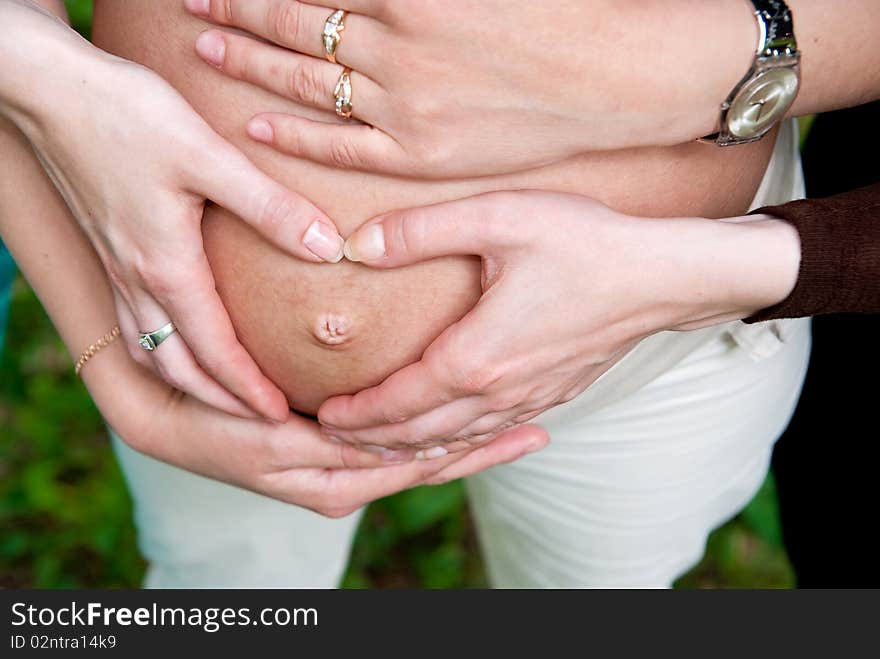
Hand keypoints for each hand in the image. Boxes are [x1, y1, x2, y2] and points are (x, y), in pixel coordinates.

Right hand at [1, 2, 345, 421]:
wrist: (49, 90)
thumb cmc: (126, 116)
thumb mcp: (208, 156)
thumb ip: (269, 205)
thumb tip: (328, 247)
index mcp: (165, 268)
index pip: (215, 352)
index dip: (250, 391)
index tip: (283, 418)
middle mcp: (136, 281)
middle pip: (180, 368)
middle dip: (222, 403)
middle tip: (263, 422)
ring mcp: (117, 269)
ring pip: (151, 353)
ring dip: (191, 385)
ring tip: (226, 399)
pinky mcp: (109, 251)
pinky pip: (134, 326)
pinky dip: (162, 353)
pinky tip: (179, 344)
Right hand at [85, 347, 548, 517]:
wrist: (169, 418)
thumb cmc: (213, 425)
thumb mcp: (271, 441)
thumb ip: (328, 444)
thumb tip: (385, 438)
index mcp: (339, 483)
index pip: (423, 466)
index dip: (473, 449)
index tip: (521, 430)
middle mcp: (348, 483)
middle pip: (430, 466)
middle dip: (483, 450)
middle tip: (537, 429)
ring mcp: (341, 469)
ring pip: (416, 456)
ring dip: (466, 443)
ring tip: (516, 424)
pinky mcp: (331, 450)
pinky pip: (393, 446)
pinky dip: (433, 434)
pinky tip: (456, 416)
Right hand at [183, 0, 753, 177]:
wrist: (620, 81)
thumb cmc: (554, 123)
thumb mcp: (482, 159)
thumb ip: (420, 147)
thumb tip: (378, 127)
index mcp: (410, 149)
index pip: (322, 137)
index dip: (273, 127)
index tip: (237, 117)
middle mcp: (396, 99)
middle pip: (300, 75)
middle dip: (244, 52)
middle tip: (197, 34)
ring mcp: (408, 43)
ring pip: (312, 25)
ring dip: (257, 10)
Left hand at [316, 191, 800, 450]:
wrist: (662, 276)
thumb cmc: (586, 244)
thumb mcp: (498, 219)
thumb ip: (420, 230)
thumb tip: (358, 244)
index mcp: (476, 358)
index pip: (397, 403)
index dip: (355, 414)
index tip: (322, 416)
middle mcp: (499, 391)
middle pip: (420, 433)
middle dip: (372, 440)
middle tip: (335, 437)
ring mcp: (529, 398)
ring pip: (456, 439)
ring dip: (412, 444)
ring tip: (380, 441)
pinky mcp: (553, 393)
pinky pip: (491, 429)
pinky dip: (456, 438)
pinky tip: (449, 429)